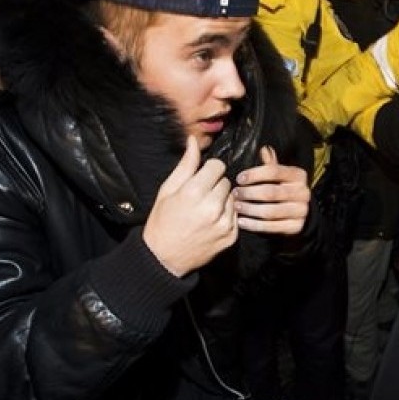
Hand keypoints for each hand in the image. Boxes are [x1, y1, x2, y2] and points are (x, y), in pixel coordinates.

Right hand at [143, 136, 237, 277]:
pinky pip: (236, 215)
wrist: (164, 258)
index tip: (201, 178)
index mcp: (194, 192)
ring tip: (205, 210)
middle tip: (201, 196)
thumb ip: (185, 165)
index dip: (209, 170)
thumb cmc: (162, 222)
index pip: (218, 166)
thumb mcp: (168, 190)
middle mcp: (212, 207)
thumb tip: (193, 141)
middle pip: (227, 181)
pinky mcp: (231, 236)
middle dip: (215, 184)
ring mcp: (224, 223)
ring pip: (232, 197)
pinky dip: (226, 215)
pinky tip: (211, 221)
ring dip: (222, 200)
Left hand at [233, 146, 310, 235]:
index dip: (255, 174)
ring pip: (270, 211)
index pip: (274, 171)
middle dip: (249, 193)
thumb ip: (271, 164)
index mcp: (298, 175)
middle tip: (235, 194)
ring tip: (236, 207)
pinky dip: (254, 225)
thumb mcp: (279, 175)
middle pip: (271, 192)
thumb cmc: (283, 189)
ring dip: (250, 210)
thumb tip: (264, 149)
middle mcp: (303, 192)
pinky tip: (242, 222)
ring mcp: (301, 211)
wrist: (298, 213)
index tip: (239, 178)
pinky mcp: (296, 227)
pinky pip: (271, 227)